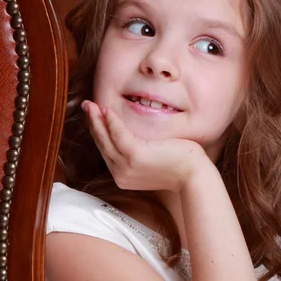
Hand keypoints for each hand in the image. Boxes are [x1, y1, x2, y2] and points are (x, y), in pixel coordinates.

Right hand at [82, 100, 207, 192]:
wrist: (194, 176)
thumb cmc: (179, 166)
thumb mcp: (152, 161)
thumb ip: (138, 154)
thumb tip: (130, 139)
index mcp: (123, 176)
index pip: (107, 151)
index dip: (99, 132)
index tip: (94, 117)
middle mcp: (121, 174)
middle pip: (102, 144)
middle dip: (92, 123)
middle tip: (86, 106)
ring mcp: (127, 167)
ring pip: (106, 140)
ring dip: (96, 120)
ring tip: (90, 105)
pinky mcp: (136, 156)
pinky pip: (119, 135)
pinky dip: (111, 122)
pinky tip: (106, 109)